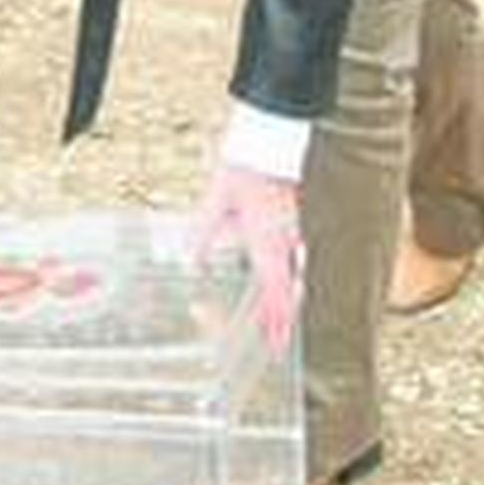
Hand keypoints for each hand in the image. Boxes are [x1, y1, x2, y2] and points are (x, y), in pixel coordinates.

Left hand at [194, 161, 303, 355]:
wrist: (269, 140)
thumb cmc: (243, 168)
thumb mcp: (215, 201)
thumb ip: (202, 233)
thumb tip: (190, 263)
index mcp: (267, 241)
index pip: (276, 290)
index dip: (276, 320)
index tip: (276, 343)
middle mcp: (284, 240)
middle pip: (288, 288)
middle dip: (283, 318)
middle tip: (278, 344)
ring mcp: (290, 231)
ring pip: (293, 273)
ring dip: (287, 298)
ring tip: (279, 321)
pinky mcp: (290, 221)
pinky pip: (293, 257)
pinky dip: (288, 275)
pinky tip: (282, 279)